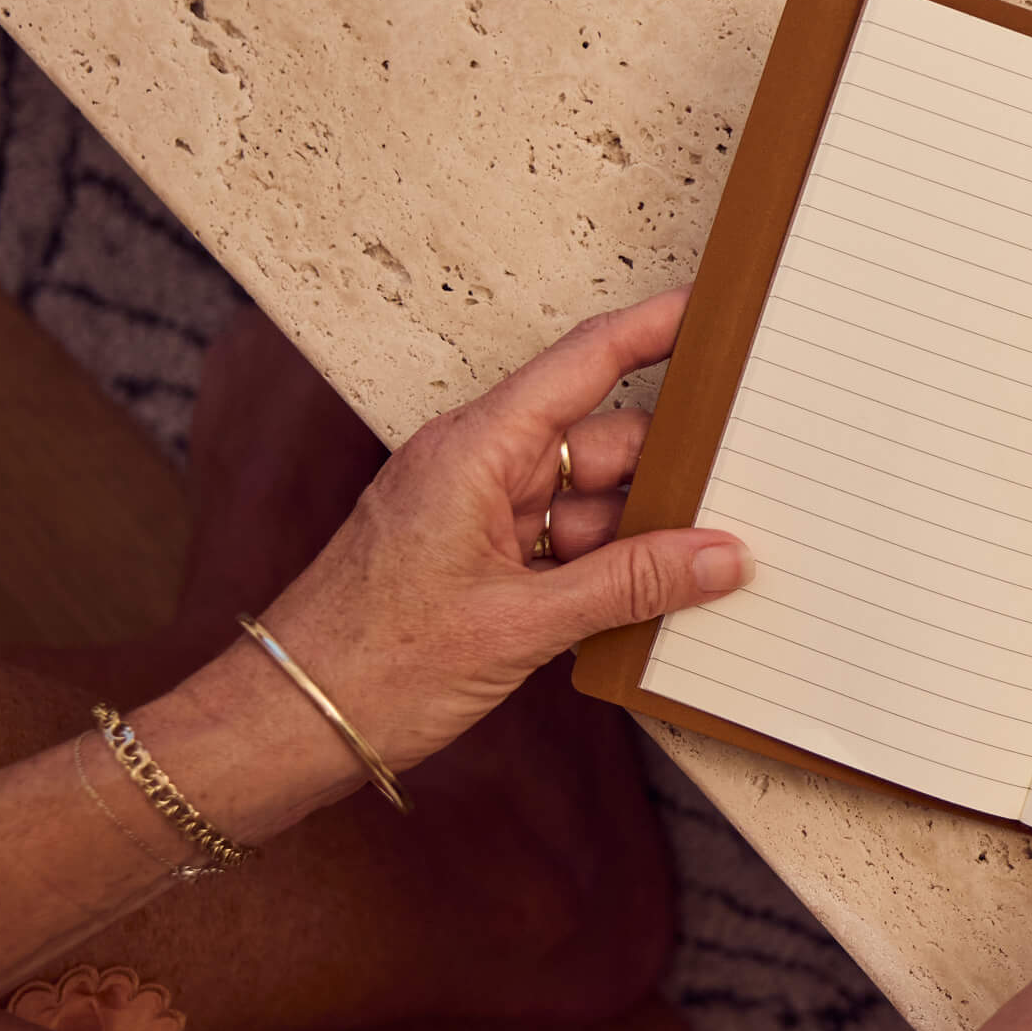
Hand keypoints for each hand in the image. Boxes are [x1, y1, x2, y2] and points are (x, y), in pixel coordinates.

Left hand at [253, 287, 750, 773]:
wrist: (287, 725)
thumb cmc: (370, 663)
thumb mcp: (520, 624)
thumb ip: (630, 585)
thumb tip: (721, 557)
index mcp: (477, 449)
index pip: (586, 361)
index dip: (656, 326)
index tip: (714, 305)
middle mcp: (479, 467)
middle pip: (605, 443)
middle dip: (670, 475)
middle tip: (744, 497)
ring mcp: (480, 515)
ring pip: (593, 503)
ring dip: (641, 540)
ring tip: (701, 577)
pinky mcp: (480, 561)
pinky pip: (569, 546)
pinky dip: (608, 572)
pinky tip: (647, 604)